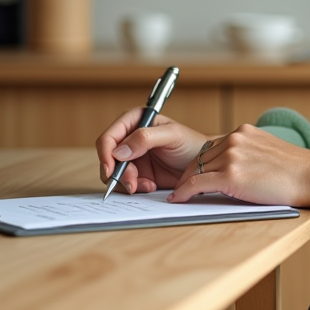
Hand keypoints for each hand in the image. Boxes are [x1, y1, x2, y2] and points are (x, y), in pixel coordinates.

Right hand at [95, 108, 209, 194]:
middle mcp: (129, 139)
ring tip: (146, 184)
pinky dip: (135, 187)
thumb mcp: (172, 135)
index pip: (109, 137)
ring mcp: (131, 158)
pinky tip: (151, 185)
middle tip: (133, 182)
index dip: (105, 153)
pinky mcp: (137, 174)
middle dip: (118, 173)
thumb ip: (146, 138)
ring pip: (113, 174)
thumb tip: (120, 151)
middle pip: (108, 158)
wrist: (204, 165)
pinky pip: (124, 184)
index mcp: (134, 121)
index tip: (110, 169)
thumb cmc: (192, 143)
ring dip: (126, 182)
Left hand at [168, 123, 309, 211]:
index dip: (201, 163)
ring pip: (197, 170)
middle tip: (182, 188)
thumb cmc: (297, 171)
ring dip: (187, 184)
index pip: (212, 146)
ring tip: (180, 196)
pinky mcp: (231, 176)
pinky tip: (179, 199)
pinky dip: (184, 192)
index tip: (194, 174)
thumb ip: (249, 153)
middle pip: (201, 158)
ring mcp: (232, 156)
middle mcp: (236, 139)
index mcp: (245, 132)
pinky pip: (197, 184)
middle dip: (190, 173)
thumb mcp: (269, 151)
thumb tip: (236, 168)